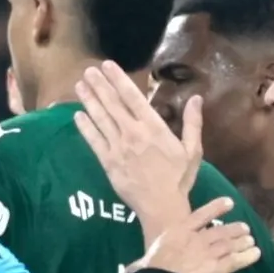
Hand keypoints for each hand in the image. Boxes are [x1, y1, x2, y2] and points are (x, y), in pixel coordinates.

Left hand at [71, 59, 203, 230]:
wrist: (162, 207)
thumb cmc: (179, 179)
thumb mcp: (192, 150)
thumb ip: (192, 123)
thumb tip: (196, 98)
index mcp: (153, 127)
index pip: (132, 97)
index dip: (118, 79)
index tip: (107, 65)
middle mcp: (133, 133)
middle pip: (112, 104)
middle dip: (99, 85)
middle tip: (88, 70)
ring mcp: (118, 148)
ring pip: (100, 119)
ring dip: (89, 100)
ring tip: (80, 85)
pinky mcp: (108, 162)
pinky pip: (93, 141)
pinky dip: (85, 127)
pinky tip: (78, 115)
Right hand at [136, 197, 261, 272]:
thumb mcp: (142, 263)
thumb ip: (140, 265)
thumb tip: (130, 271)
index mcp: (178, 232)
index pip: (201, 216)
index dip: (216, 209)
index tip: (229, 203)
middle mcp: (197, 238)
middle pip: (219, 231)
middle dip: (233, 229)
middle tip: (244, 227)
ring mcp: (209, 251)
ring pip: (230, 244)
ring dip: (242, 241)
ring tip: (251, 239)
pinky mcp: (219, 267)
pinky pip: (236, 260)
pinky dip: (248, 256)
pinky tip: (256, 254)